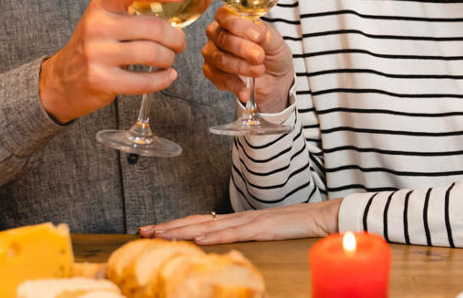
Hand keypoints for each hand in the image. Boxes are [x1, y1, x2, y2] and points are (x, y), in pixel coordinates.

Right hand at [37, 0, 186, 123]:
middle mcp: (96, 26)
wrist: (63, 79)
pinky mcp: (101, 80)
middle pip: (152, 27)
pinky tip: (168, 76)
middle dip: (175, 37)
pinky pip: (144, 81)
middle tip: (179, 42)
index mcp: (100, 5)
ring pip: (152, 53)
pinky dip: (163, 79)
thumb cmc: (95, 45)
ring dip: (169, 58)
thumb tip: (174, 0)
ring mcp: (97, 54)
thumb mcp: (105, 18)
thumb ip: (131, 8)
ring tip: (169, 59)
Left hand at [139, 199, 340, 244]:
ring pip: (207, 226)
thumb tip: (224, 245)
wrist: (320, 216)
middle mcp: (237, 217)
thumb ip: (245, 236)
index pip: (199, 222)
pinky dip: (212, 236)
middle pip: (195, 221)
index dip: (175, 225)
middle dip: (168, 227)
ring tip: (159, 234)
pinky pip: (232, 233)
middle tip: (142, 231)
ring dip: (180, 230)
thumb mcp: (264, 234)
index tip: (153, 230)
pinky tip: (197, 240)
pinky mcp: (259, 228)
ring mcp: (247, 222)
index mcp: (237, 220)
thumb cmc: (295, 226)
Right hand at [203, 8, 293, 111]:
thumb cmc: (273, 54)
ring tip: (259, 70)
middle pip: (222, 38)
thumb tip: (257, 31)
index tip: (257, 36)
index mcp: (232, 20)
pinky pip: (219, 78)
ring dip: (241, 66)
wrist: (276, 80)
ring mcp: (213, 54)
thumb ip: (265, 34)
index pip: (224, 15)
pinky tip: (246, 91)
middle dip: (243, 48)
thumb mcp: (275, 41)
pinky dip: (235, 85)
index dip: (238, 25)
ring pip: (220, 59)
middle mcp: (218, 35)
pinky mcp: (213, 74)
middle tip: (259, 56)